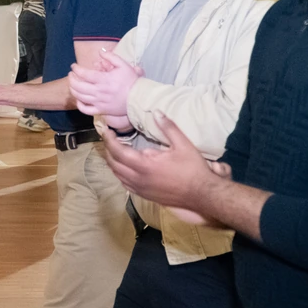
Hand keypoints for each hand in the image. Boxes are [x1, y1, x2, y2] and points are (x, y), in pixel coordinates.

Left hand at [67, 50, 140, 122]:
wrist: (138, 98)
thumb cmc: (131, 81)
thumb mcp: (123, 65)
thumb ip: (111, 57)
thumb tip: (100, 52)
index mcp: (103, 80)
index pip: (84, 74)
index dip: (76, 69)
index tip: (74, 66)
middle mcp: (99, 92)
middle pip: (78, 86)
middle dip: (71, 78)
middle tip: (71, 74)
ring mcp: (99, 102)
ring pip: (79, 97)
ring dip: (73, 89)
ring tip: (73, 84)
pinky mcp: (101, 110)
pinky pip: (86, 110)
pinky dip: (79, 105)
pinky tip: (79, 99)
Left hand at [100, 114, 223, 224]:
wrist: (202, 194)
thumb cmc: (193, 169)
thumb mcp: (183, 144)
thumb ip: (168, 127)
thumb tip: (156, 112)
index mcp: (145, 166)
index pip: (118, 151)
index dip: (109, 140)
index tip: (105, 130)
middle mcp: (138, 179)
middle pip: (113, 164)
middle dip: (108, 149)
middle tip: (108, 138)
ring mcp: (141, 189)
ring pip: (118, 175)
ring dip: (113, 162)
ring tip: (114, 150)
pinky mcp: (145, 196)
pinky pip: (125, 184)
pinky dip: (120, 174)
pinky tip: (124, 168)